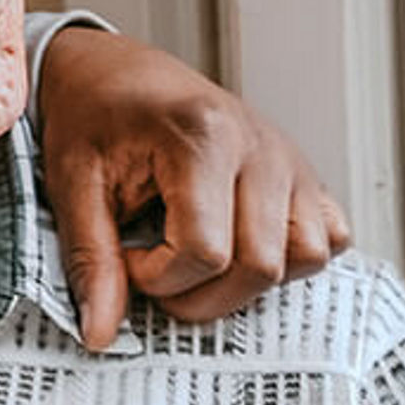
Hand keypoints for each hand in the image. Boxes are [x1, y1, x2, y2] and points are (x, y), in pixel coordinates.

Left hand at [37, 27, 349, 349]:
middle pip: (260, 265)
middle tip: (154, 273)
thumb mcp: (73, 184)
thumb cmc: (92, 116)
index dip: (158, 278)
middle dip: (199, 294)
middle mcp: (260, 145)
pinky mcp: (303, 174)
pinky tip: (236, 247)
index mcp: (203, 136)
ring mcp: (289, 159)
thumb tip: (101, 332)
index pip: (205, 252)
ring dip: (248, 282)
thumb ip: (91, 259)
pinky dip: (290, 258)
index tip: (126, 260)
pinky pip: (330, 236)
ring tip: (194, 261)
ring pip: (306, 257)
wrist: (112, 72)